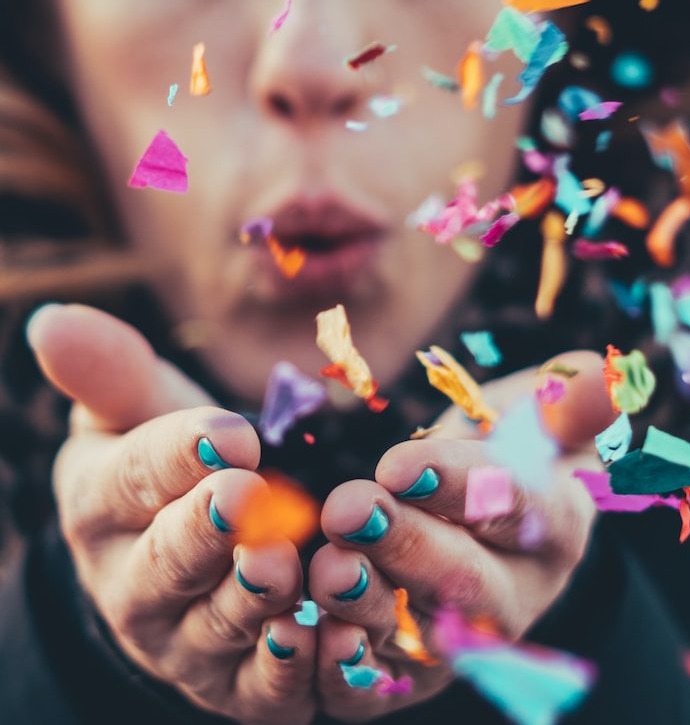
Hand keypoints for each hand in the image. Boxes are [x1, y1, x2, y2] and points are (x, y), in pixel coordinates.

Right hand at [29, 304, 316, 724]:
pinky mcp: (240, 686)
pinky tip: (323, 637)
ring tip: (283, 567)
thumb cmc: (169, 469)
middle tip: (247, 498)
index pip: (132, 478)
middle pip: (167, 561)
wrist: (190, 556)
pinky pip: (262, 688)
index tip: (226, 432)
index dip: (178, 455)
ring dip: (251, 600)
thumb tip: (50, 320)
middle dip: (206, 531)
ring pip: (217, 625)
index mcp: (105, 508)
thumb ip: (111, 373)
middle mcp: (135, 584)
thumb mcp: (140, 414)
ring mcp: (185, 643)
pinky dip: (291, 669)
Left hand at [308, 351, 613, 720]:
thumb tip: (605, 375)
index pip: (520, 507)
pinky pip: (387, 684)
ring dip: (371, 606)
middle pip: (470, 581)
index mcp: (557, 522)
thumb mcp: (544, 408)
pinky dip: (350, 670)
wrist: (482, 507)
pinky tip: (312, 636)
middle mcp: (520, 590)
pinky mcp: (419, 669)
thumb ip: (568, 395)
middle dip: (408, 546)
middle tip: (351, 509)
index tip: (400, 464)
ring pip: (425, 638)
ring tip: (328, 568)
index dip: (463, 488)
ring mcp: (470, 638)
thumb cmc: (512, 445)